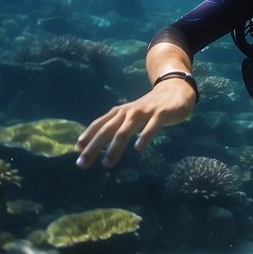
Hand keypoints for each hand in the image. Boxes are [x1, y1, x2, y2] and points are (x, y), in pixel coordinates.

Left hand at [74, 81, 195, 168]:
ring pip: (126, 130)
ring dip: (114, 147)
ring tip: (106, 163)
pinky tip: (138, 148)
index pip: (99, 124)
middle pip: (108, 129)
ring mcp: (145, 112)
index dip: (87, 136)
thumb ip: (116, 126)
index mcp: (120, 112)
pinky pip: (152, 126)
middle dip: (94, 147)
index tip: (77, 151)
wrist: (175, 90)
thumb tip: (96, 143)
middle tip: (82, 164)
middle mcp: (129, 111)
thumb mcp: (130, 115)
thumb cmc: (149, 108)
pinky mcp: (162, 114)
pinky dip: (144, 136)